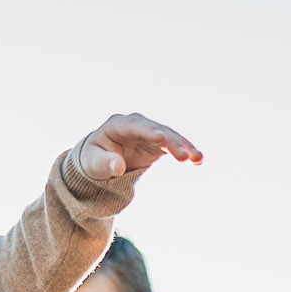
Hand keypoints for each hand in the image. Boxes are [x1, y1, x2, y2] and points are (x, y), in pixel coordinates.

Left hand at [77, 114, 202, 182]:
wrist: (100, 163)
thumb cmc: (93, 161)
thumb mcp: (92, 164)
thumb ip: (104, 164)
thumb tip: (118, 166)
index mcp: (118, 125)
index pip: (135, 126)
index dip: (148, 131)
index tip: (160, 137)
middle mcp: (137, 125)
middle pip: (157, 130)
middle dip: (171, 142)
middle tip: (183, 156)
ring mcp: (149, 133)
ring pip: (169, 137)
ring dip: (184, 147)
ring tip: (197, 158)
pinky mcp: (158, 144)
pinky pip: (174, 146)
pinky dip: (185, 152)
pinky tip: (198, 160)